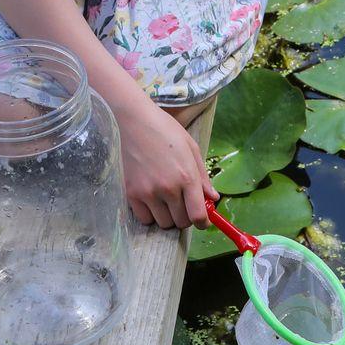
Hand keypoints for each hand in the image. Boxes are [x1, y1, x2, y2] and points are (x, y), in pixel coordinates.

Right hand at [121, 103, 218, 230]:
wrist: (132, 121)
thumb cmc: (164, 130)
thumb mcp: (191, 148)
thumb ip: (203, 176)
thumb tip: (213, 197)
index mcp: (187, 176)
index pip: (198, 215)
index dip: (203, 223)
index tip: (202, 221)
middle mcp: (168, 189)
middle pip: (181, 222)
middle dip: (186, 217)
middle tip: (183, 205)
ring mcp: (148, 193)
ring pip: (163, 223)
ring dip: (168, 216)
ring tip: (166, 201)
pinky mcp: (131, 194)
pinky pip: (144, 219)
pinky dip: (150, 214)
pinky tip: (151, 200)